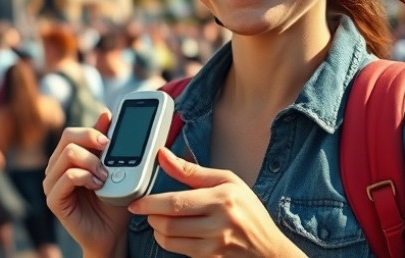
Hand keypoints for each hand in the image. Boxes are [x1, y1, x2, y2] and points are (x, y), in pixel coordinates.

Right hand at [43, 111, 130, 256]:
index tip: (109, 140)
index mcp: (66, 158)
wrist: (112, 232)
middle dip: (92, 142)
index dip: (92, 132)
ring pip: (68, 154)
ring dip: (92, 162)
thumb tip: (105, 113)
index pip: (72, 132)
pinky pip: (68, 176)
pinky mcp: (53, 200)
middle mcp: (55, 168)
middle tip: (108, 154)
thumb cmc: (113, 200)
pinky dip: (86, 177)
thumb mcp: (114, 166)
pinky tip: (98, 186)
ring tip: (105, 177)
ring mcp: (52, 184)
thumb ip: (107, 142)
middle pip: (68, 138)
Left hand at [128, 148, 303, 257]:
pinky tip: (173, 233)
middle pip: (169, 224)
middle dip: (151, 217)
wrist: (268, 248)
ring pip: (170, 241)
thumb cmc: (248, 210)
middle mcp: (219, 224)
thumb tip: (163, 155)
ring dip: (157, 231)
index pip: (176, 203)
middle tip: (149, 210)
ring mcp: (215, 246)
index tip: (136, 203)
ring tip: (160, 220)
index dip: (150, 203)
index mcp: (222, 199)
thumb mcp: (226, 181)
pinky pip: (179, 252)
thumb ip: (191, 171)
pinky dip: (169, 242)